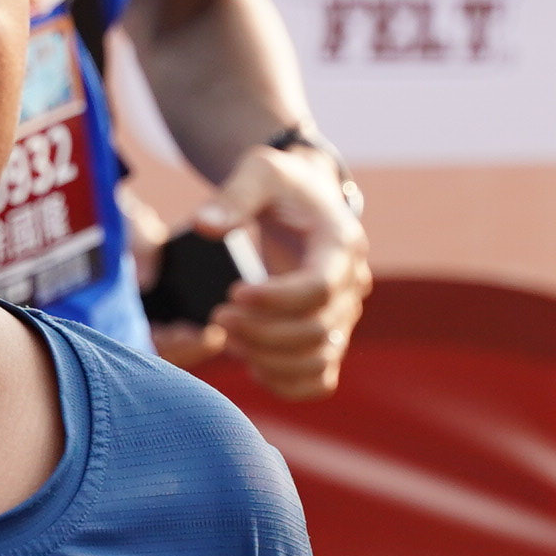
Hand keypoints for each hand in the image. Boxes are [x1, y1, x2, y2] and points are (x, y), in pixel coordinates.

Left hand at [168, 144, 372, 399]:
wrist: (305, 197)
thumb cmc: (282, 184)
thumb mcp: (260, 172)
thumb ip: (233, 197)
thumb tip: (204, 226)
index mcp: (341, 243)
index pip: (319, 288)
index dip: (275, 300)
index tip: (232, 292)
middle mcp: (351, 284)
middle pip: (318, 331)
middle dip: (263, 332)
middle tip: (219, 317)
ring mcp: (344, 315)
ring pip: (319, 361)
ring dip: (270, 361)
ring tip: (228, 339)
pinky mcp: (330, 336)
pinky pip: (320, 379)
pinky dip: (287, 384)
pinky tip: (252, 366)